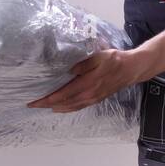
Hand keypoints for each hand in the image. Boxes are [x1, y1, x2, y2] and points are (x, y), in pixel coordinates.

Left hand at [27, 48, 146, 113]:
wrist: (131, 69)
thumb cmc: (115, 60)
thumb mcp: (100, 56)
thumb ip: (84, 64)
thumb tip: (70, 71)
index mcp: (87, 84)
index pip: (62, 94)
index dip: (47, 99)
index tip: (35, 101)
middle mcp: (88, 95)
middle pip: (63, 103)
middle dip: (47, 105)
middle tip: (33, 104)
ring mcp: (92, 98)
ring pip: (70, 107)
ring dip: (56, 108)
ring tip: (43, 106)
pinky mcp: (96, 99)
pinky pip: (78, 107)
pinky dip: (67, 108)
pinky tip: (60, 108)